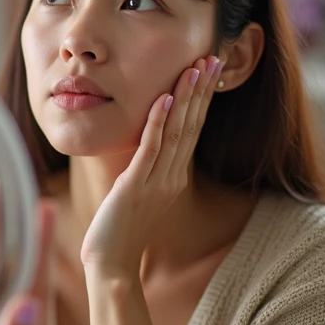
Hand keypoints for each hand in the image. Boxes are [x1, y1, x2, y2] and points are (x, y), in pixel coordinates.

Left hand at [79, 56, 222, 278]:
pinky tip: (164, 97)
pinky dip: (158, 121)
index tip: (208, 71)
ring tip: (195, 68)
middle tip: (212, 58)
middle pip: (191, 126)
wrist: (112, 266)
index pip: (191, 131)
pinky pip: (150, 149)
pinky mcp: (135, 187)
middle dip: (201, 90)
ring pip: (176, 133)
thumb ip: (147, 172)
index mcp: (173, 178)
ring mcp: (155, 182)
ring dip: (186, 98)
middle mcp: (170, 177)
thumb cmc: (120, 233)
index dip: (201, 100)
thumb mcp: (139, 195)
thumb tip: (148, 149)